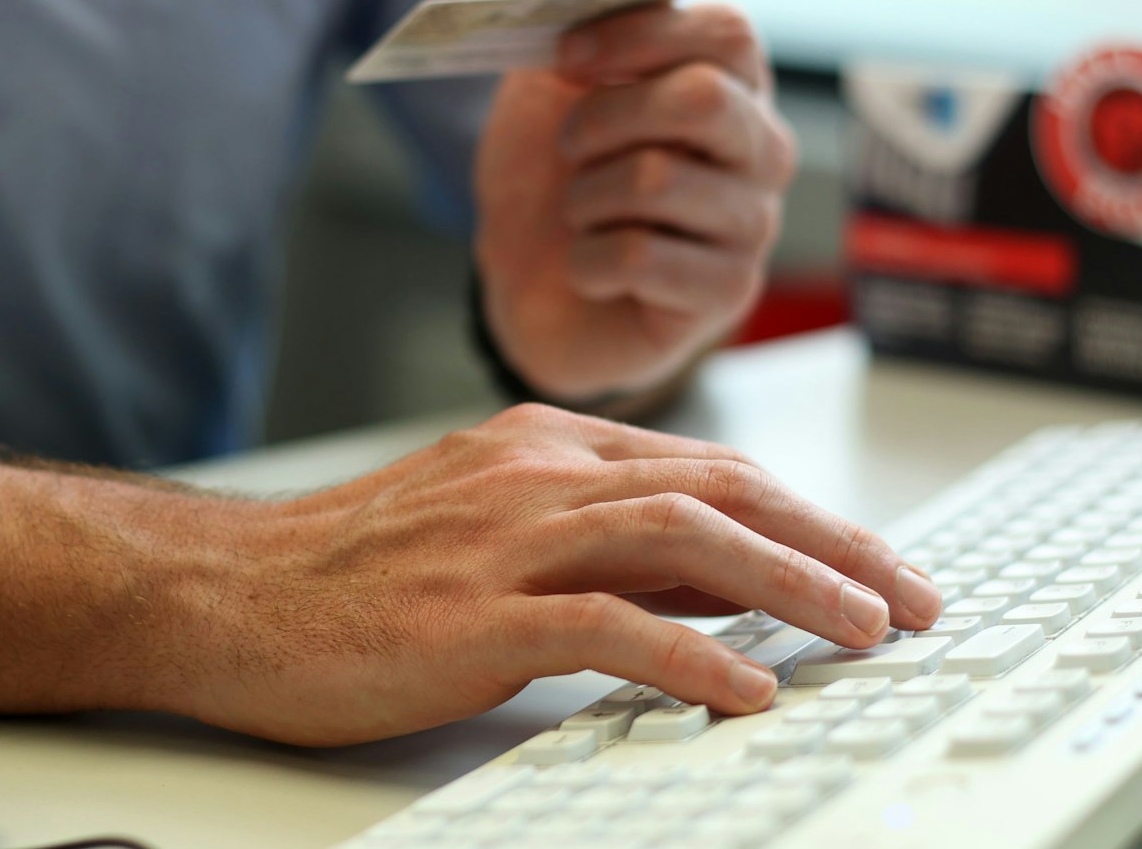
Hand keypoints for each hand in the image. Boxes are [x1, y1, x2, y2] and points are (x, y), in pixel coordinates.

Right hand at [176, 405, 939, 745]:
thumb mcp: (492, 534)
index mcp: (545, 450)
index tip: (881, 566)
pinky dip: (691, 657)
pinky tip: (751, 691)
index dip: (812, 517)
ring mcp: (503, 540)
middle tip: (916, 600)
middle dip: (836, 544)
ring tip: (869, 632)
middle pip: (722, 492)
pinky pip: (605, 629)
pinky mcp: (469, 614)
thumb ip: (605, 550)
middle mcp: (536, 476)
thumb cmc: (352, 570)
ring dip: (794, 585)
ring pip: (683, 540)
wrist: (226, 593)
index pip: (713, 471)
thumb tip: (727, 589)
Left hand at [475, 0, 795, 402]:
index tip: (566, 60)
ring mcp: (752, 224)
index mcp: (730, 84)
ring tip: (579, 213)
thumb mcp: (547, 86)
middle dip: (606, 116)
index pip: (727, 31)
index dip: (639, 35)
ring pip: (657, 180)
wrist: (527, 285)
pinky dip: (586, 260)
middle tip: (569, 146)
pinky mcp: (728, 293)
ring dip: (584, 195)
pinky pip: (640, 256)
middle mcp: (760, 149)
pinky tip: (591, 268)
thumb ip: (582, 18)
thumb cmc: (552, 177)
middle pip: (702, 98)